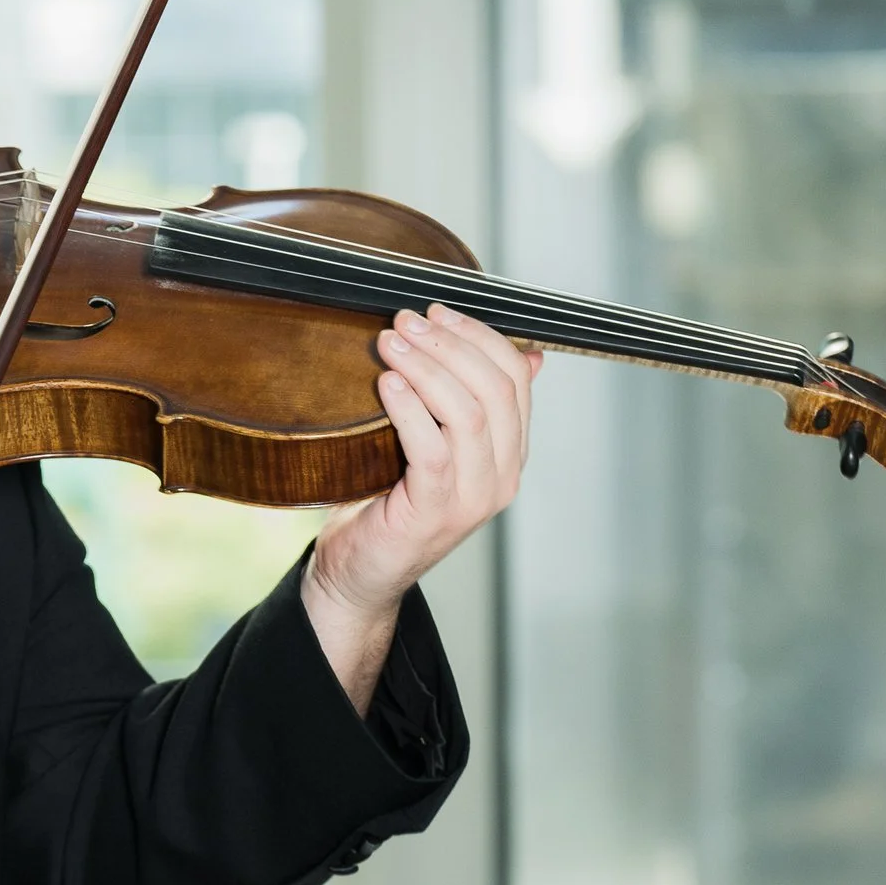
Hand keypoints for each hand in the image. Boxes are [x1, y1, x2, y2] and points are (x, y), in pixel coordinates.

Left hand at [306, 303, 542, 712]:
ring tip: (390, 342)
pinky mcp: (434, 513)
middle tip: (407, 320)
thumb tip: (527, 353)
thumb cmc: (389, 502)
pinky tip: (387, 383)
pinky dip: (410, 408)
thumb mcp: (436, 442)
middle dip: (451, 344)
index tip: (437, 311)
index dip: (479, 336)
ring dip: (428, 368)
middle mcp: (501, 478)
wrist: (358, 573)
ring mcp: (472, 499)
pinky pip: (433, 448)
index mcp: (508, 455)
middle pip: (497, 390)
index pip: (515, 379)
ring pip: (469, 414)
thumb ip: (471, 402)